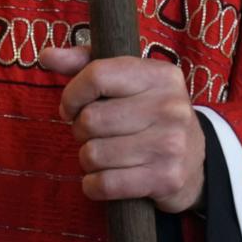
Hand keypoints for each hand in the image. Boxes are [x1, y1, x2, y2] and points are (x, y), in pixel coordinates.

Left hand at [39, 45, 205, 213]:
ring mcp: (170, 144)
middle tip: (93, 134)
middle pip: (90, 119)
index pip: (97, 75)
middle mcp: (169, 106)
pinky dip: (93, 185)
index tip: (71, 107)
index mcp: (160, 75)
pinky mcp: (166, 178)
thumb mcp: (127, 81)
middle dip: (80, 130)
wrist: (195, 162)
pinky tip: (104, 178)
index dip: (72, 94)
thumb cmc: (148, 114)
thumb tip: (46, 56)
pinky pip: (105, 184)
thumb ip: (85, 64)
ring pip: (93, 154)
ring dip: (87, 159)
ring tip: (103, 155)